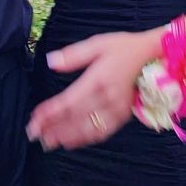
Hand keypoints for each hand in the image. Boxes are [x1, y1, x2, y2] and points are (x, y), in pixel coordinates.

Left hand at [26, 29, 157, 150]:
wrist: (152, 55)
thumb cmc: (122, 47)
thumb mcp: (97, 43)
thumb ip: (73, 54)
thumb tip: (51, 62)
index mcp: (97, 79)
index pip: (68, 101)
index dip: (49, 112)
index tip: (34, 119)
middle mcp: (106, 98)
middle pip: (74, 118)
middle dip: (52, 127)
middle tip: (33, 134)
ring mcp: (116, 109)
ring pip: (87, 129)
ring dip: (66, 137)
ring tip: (48, 142)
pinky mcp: (123, 116)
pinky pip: (102, 132)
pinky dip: (85, 139)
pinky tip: (71, 142)